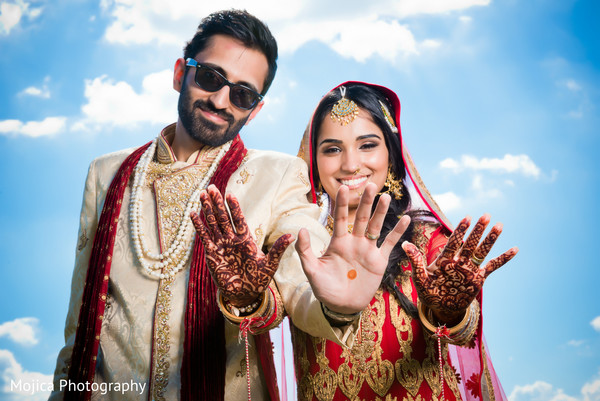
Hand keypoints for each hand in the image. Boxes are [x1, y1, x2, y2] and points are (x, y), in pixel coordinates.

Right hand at [190, 185, 293, 306]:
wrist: (244, 293)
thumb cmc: (258, 279)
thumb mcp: (270, 264)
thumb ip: (278, 249)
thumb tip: (291, 236)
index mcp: (245, 239)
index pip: (239, 219)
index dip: (234, 207)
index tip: (230, 194)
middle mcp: (232, 239)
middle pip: (223, 217)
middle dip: (217, 202)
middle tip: (211, 187)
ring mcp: (221, 245)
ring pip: (213, 223)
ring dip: (207, 209)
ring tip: (202, 194)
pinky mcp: (211, 253)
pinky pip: (204, 237)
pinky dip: (199, 226)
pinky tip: (193, 214)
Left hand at [295, 183, 410, 313]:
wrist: (341, 306)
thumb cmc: (324, 288)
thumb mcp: (311, 270)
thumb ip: (305, 250)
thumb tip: (300, 230)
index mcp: (338, 242)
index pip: (340, 218)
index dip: (341, 203)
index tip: (342, 187)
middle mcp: (354, 242)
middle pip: (360, 217)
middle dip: (365, 202)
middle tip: (370, 184)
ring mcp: (367, 250)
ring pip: (375, 227)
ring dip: (381, 212)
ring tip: (385, 196)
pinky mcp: (379, 261)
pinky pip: (389, 243)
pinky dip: (397, 232)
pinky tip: (405, 219)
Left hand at [402, 214, 517, 323]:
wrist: (441, 308)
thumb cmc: (429, 292)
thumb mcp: (420, 278)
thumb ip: (416, 261)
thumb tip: (404, 244)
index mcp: (445, 259)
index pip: (454, 242)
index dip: (460, 231)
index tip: (467, 218)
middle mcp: (459, 261)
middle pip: (470, 243)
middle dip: (477, 230)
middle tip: (486, 215)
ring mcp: (470, 269)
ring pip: (482, 251)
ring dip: (490, 239)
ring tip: (499, 225)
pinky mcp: (479, 278)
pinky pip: (493, 266)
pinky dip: (503, 258)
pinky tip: (515, 249)